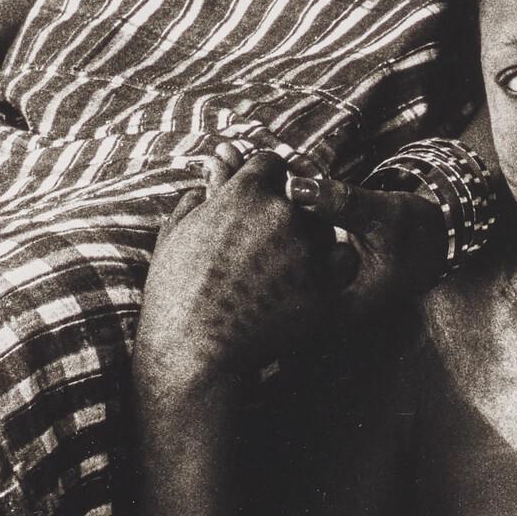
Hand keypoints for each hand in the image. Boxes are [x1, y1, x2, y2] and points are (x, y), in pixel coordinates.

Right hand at [134, 152, 375, 406]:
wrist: (192, 352)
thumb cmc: (173, 295)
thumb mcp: (174, 236)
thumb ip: (195, 202)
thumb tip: (208, 188)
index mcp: (246, 193)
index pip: (273, 163)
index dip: (265, 180)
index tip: (259, 200)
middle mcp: (283, 213)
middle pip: (303, 194)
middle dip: (291, 208)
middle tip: (273, 233)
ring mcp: (308, 250)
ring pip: (325, 227)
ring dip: (312, 237)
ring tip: (283, 264)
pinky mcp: (325, 286)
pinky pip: (343, 262)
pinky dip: (331, 266)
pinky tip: (310, 279)